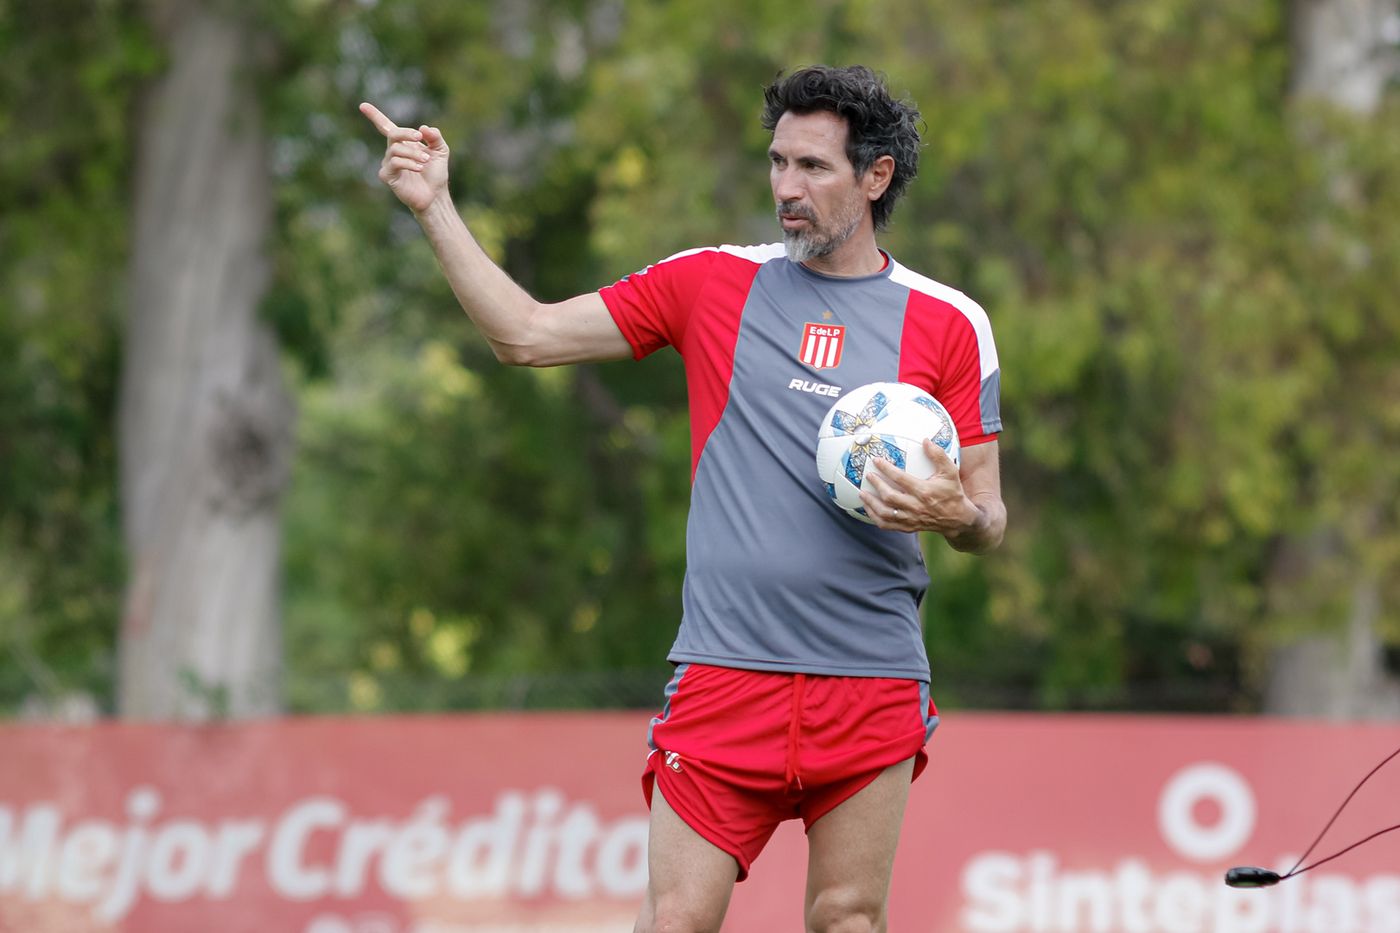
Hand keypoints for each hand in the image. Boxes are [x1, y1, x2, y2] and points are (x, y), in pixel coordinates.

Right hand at [359, 102, 449, 213]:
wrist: (435, 195)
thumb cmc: (436, 173)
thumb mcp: (440, 150)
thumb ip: (435, 137)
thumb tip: (423, 128)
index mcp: (403, 143)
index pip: (386, 126)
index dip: (374, 116)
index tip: (362, 105)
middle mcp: (393, 152)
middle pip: (392, 133)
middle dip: (406, 133)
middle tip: (420, 137)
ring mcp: (388, 164)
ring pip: (395, 149)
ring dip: (413, 153)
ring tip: (425, 161)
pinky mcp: (387, 176)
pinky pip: (395, 163)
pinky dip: (409, 163)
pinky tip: (419, 168)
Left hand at [858, 438, 977, 534]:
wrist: (957, 519)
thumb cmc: (952, 493)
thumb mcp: (950, 472)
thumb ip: (938, 456)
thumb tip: (925, 440)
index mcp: (924, 491)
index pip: (901, 479)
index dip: (886, 469)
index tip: (876, 460)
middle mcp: (916, 506)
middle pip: (890, 496)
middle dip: (877, 484)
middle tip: (868, 475)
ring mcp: (911, 518)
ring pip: (885, 513)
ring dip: (871, 503)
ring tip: (862, 493)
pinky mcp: (908, 527)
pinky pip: (887, 525)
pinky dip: (875, 517)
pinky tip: (869, 509)